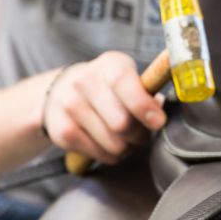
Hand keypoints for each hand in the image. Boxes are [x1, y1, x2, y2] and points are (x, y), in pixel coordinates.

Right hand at [42, 51, 166, 164]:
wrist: (62, 91)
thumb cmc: (109, 86)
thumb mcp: (129, 77)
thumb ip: (147, 92)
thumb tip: (158, 111)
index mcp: (109, 64)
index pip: (123, 83)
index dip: (143, 105)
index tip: (158, 122)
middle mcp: (84, 81)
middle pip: (122, 122)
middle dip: (140, 134)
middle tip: (142, 133)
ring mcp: (69, 106)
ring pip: (113, 143)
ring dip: (127, 147)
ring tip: (126, 138)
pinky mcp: (62, 132)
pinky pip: (100, 154)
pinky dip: (111, 155)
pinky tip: (108, 143)